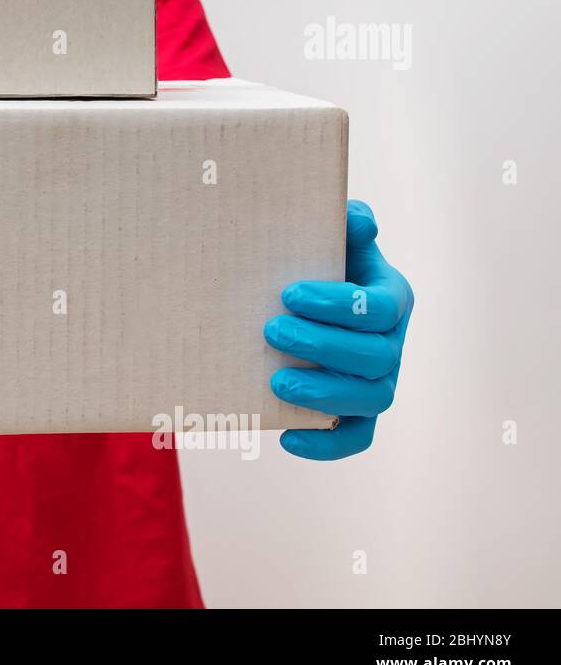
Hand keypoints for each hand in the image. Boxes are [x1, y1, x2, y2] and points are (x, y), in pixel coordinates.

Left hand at [264, 200, 412, 459]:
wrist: (304, 300)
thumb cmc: (320, 264)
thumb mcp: (334, 238)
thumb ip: (348, 225)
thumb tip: (356, 219)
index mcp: (392, 298)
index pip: (381, 308)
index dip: (339, 305)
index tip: (289, 294)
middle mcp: (393, 344)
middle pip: (375, 356)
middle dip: (322, 346)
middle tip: (271, 331)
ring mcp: (379, 382)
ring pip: (371, 399)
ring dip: (325, 395)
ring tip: (277, 383)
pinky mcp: (359, 413)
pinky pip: (358, 437)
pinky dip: (327, 445)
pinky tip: (286, 438)